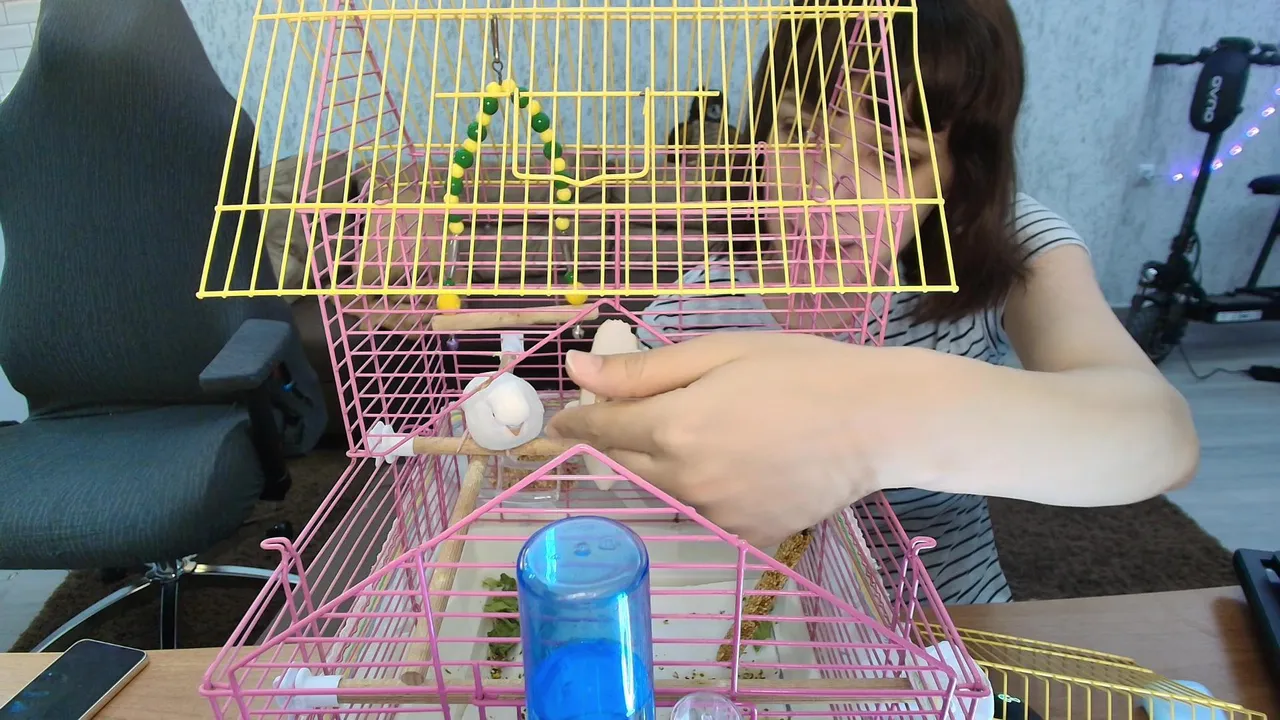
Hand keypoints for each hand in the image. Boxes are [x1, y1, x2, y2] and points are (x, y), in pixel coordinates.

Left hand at [546, 333, 883, 546]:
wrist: (878, 421)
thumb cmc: (801, 371)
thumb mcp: (720, 352)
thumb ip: (643, 369)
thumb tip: (576, 371)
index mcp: (672, 427)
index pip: (597, 430)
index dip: (574, 421)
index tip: (562, 418)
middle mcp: (684, 480)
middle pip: (619, 466)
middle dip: (608, 445)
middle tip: (616, 422)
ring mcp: (715, 515)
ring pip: (657, 495)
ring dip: (652, 471)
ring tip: (685, 439)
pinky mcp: (746, 537)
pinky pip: (701, 518)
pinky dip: (698, 496)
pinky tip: (729, 468)